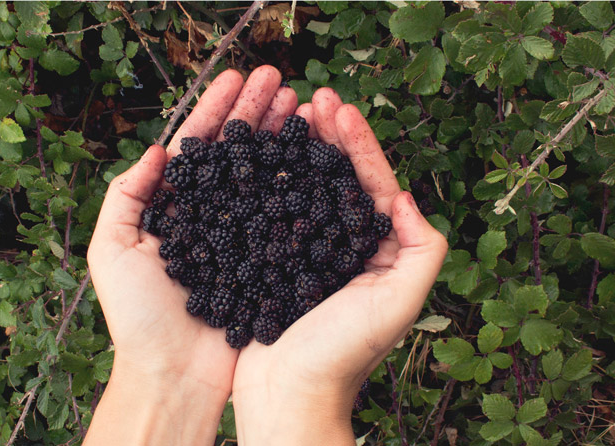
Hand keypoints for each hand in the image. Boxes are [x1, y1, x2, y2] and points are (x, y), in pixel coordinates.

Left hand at [84, 65, 297, 444]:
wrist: (173, 373)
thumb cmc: (136, 316)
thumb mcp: (111, 249)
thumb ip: (126, 195)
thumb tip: (159, 150)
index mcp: (172, 207)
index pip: (197, 147)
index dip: (216, 109)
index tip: (238, 77)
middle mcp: (209, 215)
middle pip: (236, 153)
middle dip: (256, 113)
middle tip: (282, 80)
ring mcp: (240, 236)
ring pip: (263, 175)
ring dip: (280, 137)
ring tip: (303, 104)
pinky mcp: (266, 260)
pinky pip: (283, 214)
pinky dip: (297, 183)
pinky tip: (314, 156)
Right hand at [231, 88, 448, 444]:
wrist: (286, 395)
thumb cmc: (342, 355)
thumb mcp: (399, 303)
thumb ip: (423, 251)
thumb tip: (408, 198)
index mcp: (381, 254)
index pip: (375, 186)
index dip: (361, 145)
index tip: (341, 109)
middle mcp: (348, 249)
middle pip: (341, 180)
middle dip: (331, 137)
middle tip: (316, 97)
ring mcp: (309, 253)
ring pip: (307, 191)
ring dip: (302, 151)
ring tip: (291, 115)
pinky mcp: (275, 262)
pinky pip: (276, 212)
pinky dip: (272, 181)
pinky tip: (261, 158)